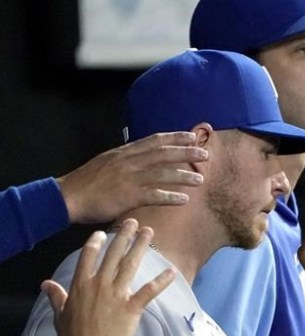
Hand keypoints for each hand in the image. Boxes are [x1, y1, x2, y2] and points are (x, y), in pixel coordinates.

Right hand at [43, 219, 174, 335]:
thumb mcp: (60, 314)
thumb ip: (56, 296)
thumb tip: (45, 284)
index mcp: (80, 285)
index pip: (88, 257)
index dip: (96, 242)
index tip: (103, 232)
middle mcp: (99, 284)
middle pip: (113, 255)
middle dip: (123, 236)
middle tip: (133, 222)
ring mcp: (116, 294)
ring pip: (130, 264)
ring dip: (140, 246)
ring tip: (149, 232)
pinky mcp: (132, 306)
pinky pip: (149, 290)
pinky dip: (161, 281)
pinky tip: (171, 271)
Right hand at [57, 132, 207, 223]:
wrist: (68, 196)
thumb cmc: (87, 182)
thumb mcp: (107, 162)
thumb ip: (126, 159)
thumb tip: (143, 157)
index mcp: (124, 153)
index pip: (154, 140)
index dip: (175, 137)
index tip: (192, 136)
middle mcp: (129, 162)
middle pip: (163, 154)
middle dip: (186, 152)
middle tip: (206, 154)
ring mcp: (129, 178)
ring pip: (162, 173)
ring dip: (184, 176)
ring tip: (201, 179)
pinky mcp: (127, 196)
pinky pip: (154, 195)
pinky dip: (170, 197)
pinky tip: (184, 199)